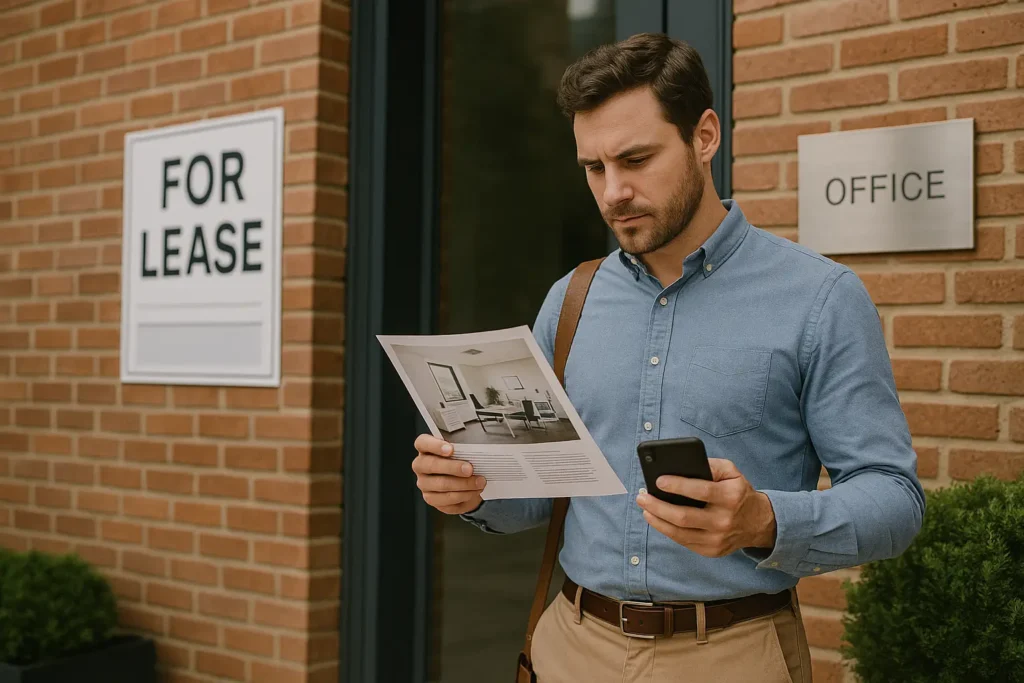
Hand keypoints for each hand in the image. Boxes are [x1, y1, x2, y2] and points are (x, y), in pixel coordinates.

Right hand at [412, 434, 486, 514]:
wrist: (466, 483)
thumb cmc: (462, 462)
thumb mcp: (463, 452)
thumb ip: (464, 449)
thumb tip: (475, 452)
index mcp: (426, 448)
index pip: (422, 443)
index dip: (435, 445)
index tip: (451, 449)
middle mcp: (421, 465)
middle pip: (430, 465)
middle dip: (452, 467)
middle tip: (469, 469)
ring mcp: (424, 483)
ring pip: (440, 484)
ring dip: (463, 484)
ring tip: (479, 482)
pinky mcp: (431, 498)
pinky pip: (446, 499)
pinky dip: (463, 495)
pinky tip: (474, 491)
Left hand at [636, 458, 776, 557]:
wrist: (758, 523)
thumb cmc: (738, 492)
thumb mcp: (732, 472)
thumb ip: (711, 465)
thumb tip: (683, 465)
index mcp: (731, 497)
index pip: (701, 491)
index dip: (677, 486)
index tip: (658, 480)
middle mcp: (724, 520)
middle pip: (683, 516)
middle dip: (658, 506)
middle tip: (641, 497)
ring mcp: (717, 539)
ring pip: (679, 533)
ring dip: (657, 520)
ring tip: (644, 508)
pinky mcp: (711, 551)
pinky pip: (683, 541)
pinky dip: (667, 530)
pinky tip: (656, 519)